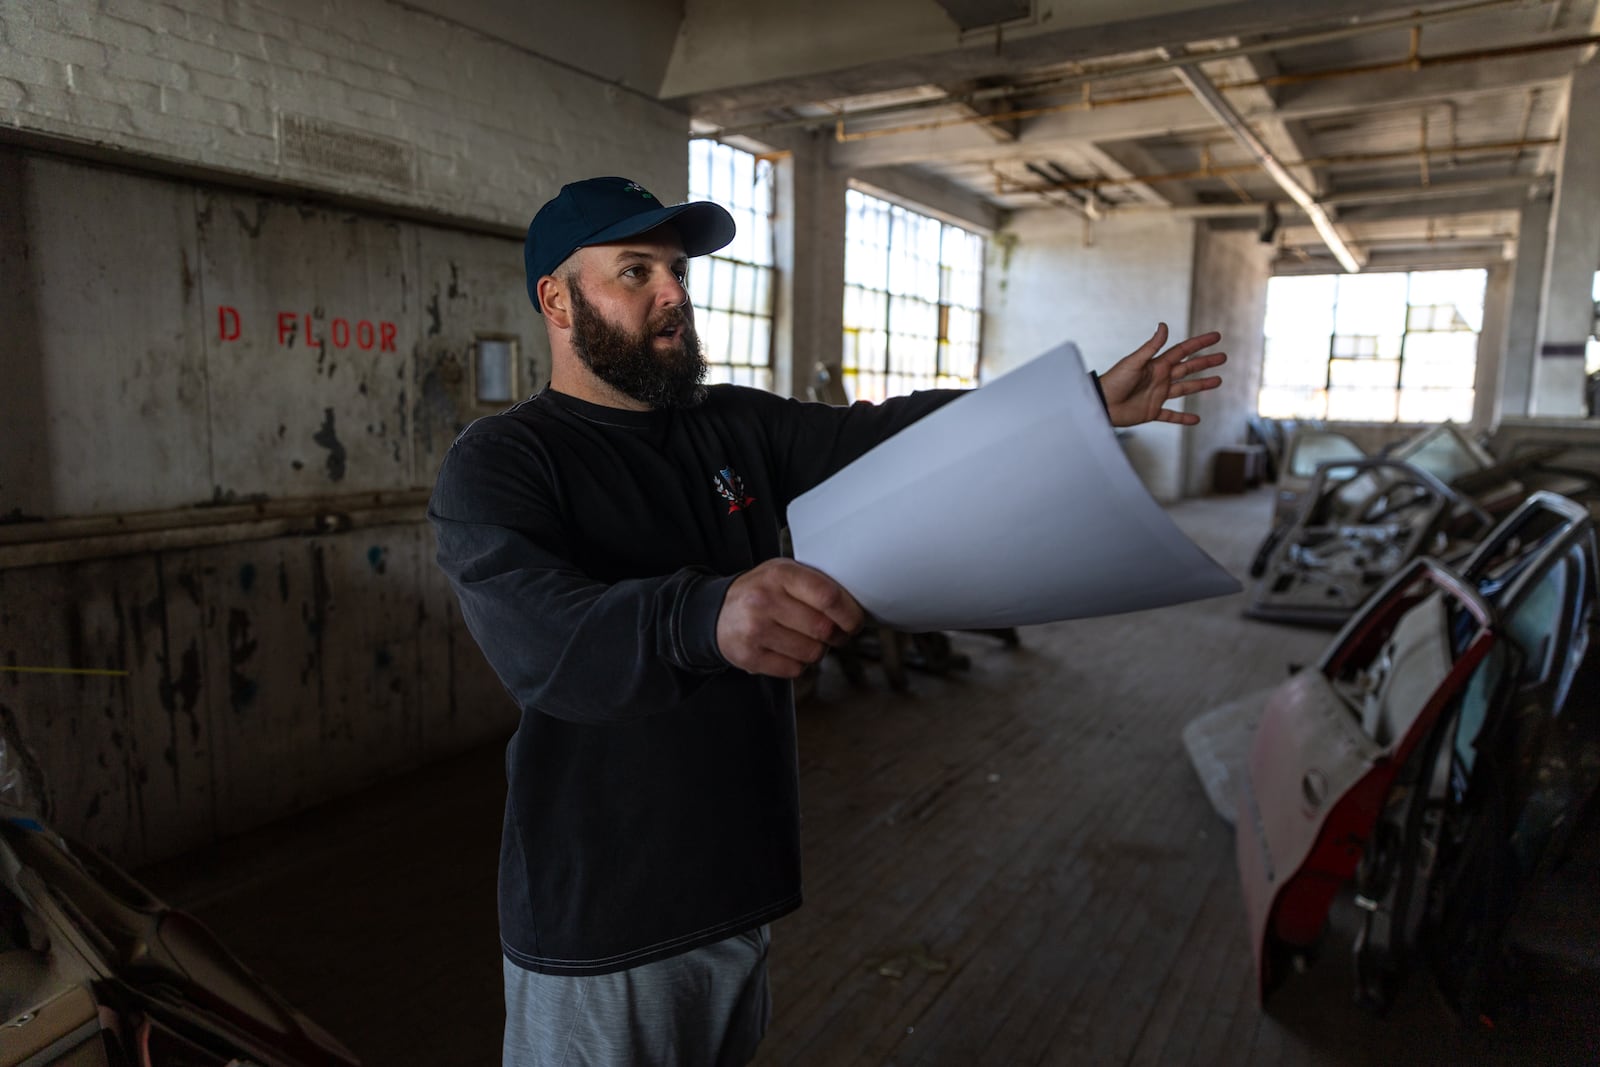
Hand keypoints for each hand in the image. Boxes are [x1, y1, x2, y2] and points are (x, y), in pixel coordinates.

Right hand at [716, 559, 864, 677]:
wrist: (716, 612)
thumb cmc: (761, 592)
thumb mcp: (784, 573)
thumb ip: (816, 584)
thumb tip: (855, 607)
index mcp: (780, 574)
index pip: (828, 597)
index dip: (850, 614)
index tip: (855, 622)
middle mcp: (765, 600)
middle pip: (823, 629)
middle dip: (837, 636)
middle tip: (835, 634)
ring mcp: (755, 629)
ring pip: (812, 653)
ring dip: (817, 651)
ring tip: (805, 640)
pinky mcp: (750, 656)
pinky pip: (794, 670)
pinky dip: (798, 664)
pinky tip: (788, 650)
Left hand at [1097, 324, 1225, 427]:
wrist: (1101, 404)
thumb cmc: (1113, 381)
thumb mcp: (1134, 362)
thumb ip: (1151, 347)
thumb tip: (1163, 325)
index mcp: (1156, 365)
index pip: (1182, 351)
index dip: (1199, 344)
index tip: (1216, 337)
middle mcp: (1159, 378)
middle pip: (1187, 368)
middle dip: (1205, 363)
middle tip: (1223, 357)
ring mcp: (1157, 395)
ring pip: (1184, 389)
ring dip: (1201, 385)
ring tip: (1218, 381)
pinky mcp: (1152, 412)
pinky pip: (1171, 416)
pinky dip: (1183, 418)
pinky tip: (1196, 420)